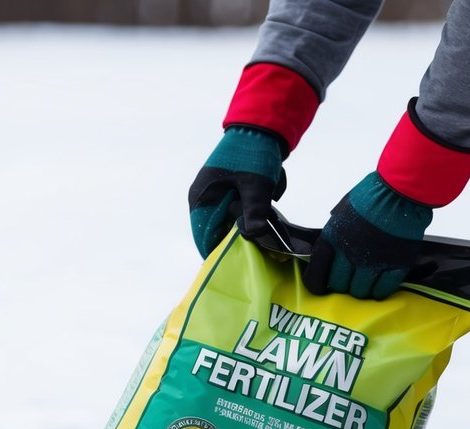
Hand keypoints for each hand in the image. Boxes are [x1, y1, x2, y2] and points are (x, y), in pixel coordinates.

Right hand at [188, 127, 284, 258]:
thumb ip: (254, 212)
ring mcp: (216, 195)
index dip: (220, 252)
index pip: (204, 237)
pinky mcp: (230, 191)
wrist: (262, 126)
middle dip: (239, 236)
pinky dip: (253, 210)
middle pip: (218, 231)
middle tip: (262, 243)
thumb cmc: (253, 153)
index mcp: (201, 199)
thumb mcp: (256, 184)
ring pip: (231, 221)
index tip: (240, 262)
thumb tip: (253, 236)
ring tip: (267, 218)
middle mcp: (204, 199)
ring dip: (248, 222)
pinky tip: (268, 204)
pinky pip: (240, 210)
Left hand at [304, 172, 431, 299]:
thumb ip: (334, 234)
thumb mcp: (341, 212)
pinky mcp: (396, 264)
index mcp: (332, 239)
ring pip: (361, 291)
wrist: (400, 191)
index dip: (317, 284)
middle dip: (342, 285)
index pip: (316, 274)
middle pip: (339, 285)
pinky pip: (384, 289)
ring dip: (362, 289)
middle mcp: (349, 254)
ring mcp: (373, 261)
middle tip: (349, 279)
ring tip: (366, 281)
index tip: (321, 287)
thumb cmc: (370, 196)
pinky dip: (381, 290)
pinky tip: (380, 286)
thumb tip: (331, 252)